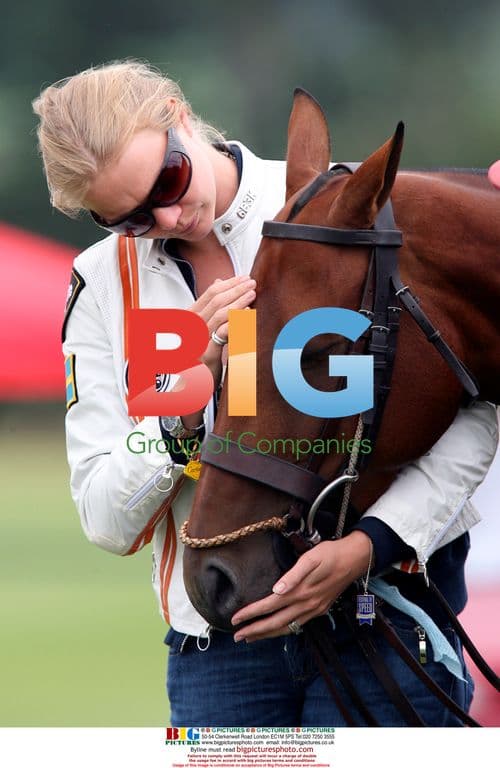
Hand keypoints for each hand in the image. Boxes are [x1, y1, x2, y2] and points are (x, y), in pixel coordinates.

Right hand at [190, 275, 255, 373]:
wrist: (190, 385)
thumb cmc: (198, 357)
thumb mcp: (201, 329)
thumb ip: (208, 307)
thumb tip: (218, 282)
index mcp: (190, 319)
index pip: (210, 293)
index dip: (228, 284)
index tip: (243, 279)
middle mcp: (191, 327)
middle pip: (216, 300)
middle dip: (236, 289)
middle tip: (251, 283)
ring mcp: (197, 341)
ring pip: (220, 313)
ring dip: (239, 301)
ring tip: (252, 295)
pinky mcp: (207, 355)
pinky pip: (224, 333)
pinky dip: (237, 321)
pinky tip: (247, 315)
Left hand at [231, 531, 371, 641]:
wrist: (355, 559)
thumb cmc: (330, 554)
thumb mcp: (311, 558)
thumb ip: (293, 574)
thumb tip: (277, 589)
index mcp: (301, 592)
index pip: (270, 606)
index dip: (252, 613)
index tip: (235, 619)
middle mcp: (307, 605)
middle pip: (276, 623)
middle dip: (255, 630)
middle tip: (237, 636)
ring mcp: (314, 609)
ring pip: (286, 627)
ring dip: (267, 634)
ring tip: (251, 638)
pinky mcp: (319, 609)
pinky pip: (297, 625)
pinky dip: (283, 630)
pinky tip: (276, 630)